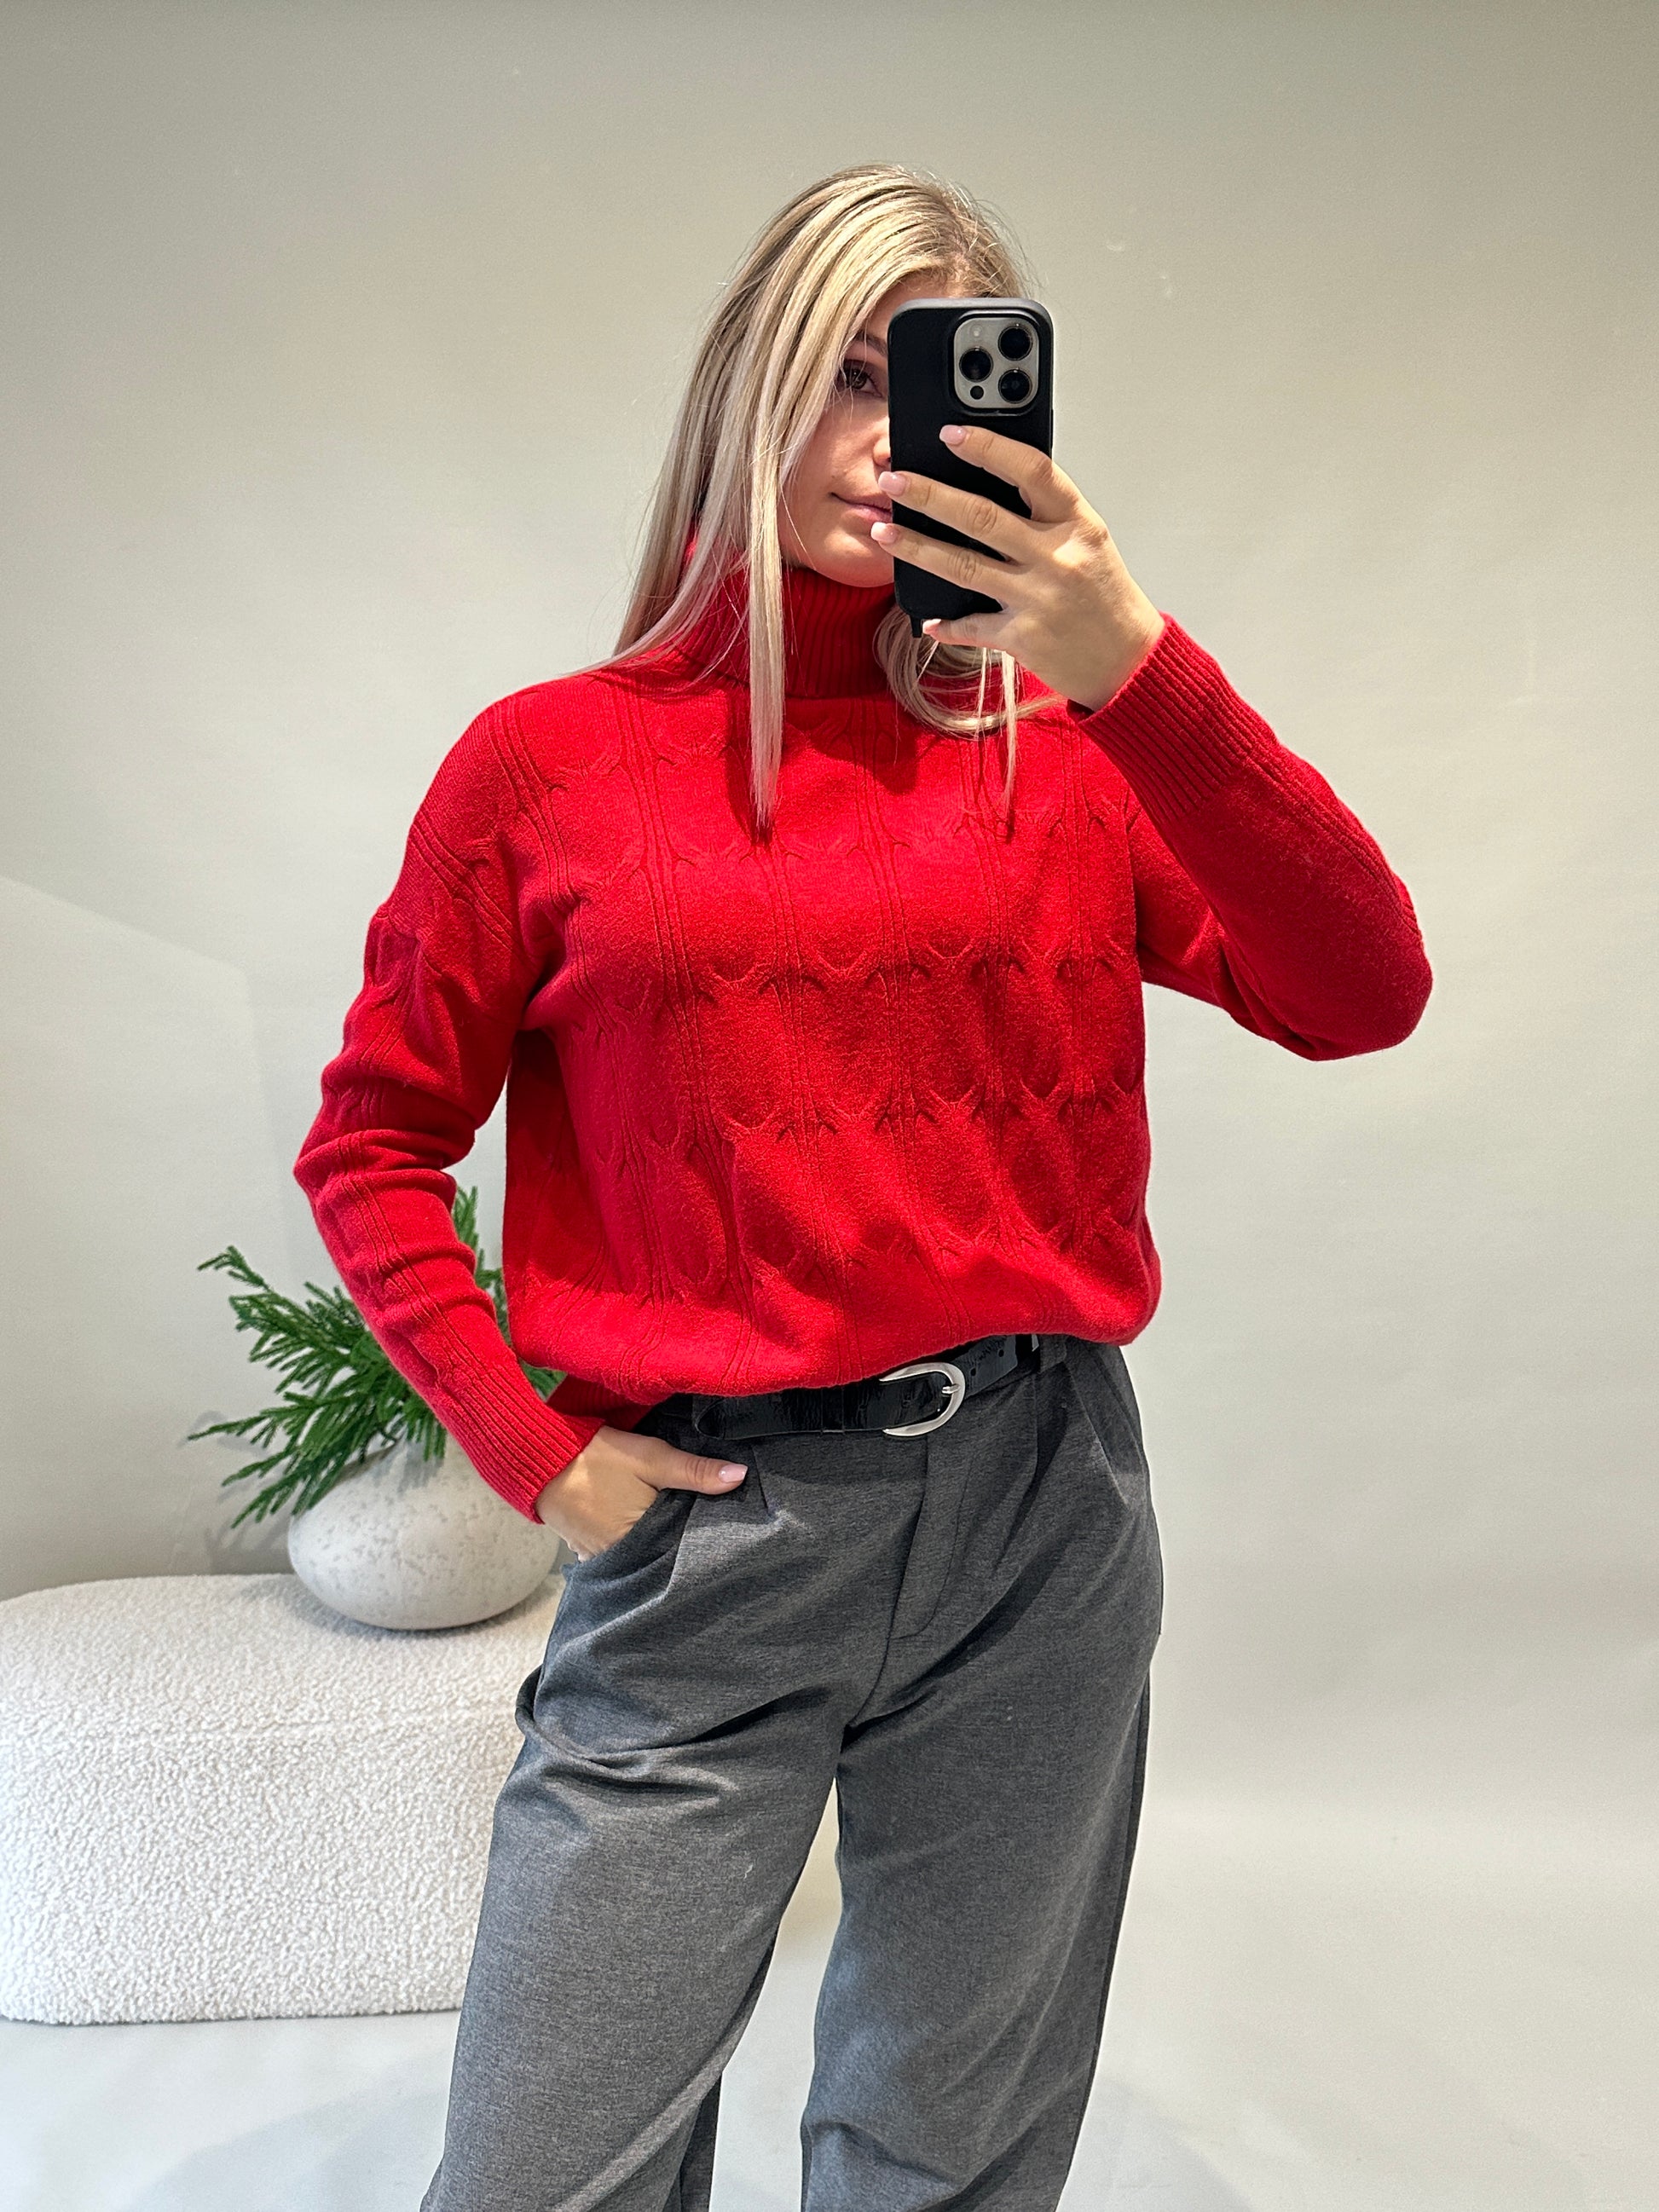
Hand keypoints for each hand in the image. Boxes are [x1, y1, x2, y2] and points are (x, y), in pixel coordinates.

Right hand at [533, 1423, 746, 1559]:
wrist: (538, 1457)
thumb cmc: (596, 1456)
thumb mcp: (650, 1457)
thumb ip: (695, 1471)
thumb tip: (740, 1477)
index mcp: (640, 1539)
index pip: (684, 1545)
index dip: (702, 1532)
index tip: (723, 1522)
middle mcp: (619, 1557)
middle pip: (661, 1553)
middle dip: (679, 1538)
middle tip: (701, 1519)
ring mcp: (599, 1557)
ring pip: (639, 1554)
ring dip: (654, 1541)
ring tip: (674, 1522)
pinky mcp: (585, 1549)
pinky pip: (616, 1553)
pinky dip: (630, 1542)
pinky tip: (639, 1526)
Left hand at [871, 423, 1165, 711]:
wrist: (1130, 661)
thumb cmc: (1105, 597)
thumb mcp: (1088, 543)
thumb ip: (1046, 517)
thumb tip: (988, 487)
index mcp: (1078, 524)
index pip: (1031, 470)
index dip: (988, 447)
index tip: (951, 432)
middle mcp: (1058, 558)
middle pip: (982, 516)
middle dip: (929, 495)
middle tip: (893, 480)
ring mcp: (1039, 599)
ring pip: (964, 566)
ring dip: (917, 547)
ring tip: (883, 531)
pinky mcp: (1024, 638)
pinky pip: (972, 625)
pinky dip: (946, 622)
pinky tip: (925, 617)